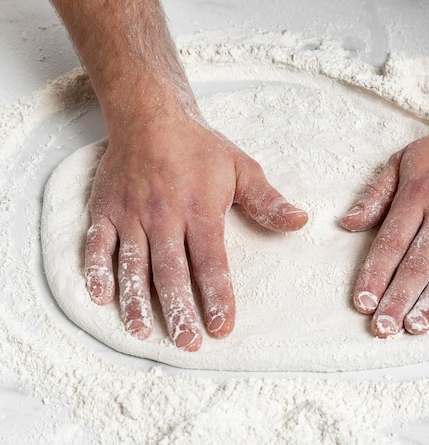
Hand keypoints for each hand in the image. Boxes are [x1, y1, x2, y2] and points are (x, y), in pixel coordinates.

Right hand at [83, 114, 307, 350]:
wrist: (150, 116)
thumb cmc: (200, 147)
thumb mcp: (242, 168)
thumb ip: (268, 201)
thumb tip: (300, 222)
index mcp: (199, 211)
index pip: (210, 263)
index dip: (217, 297)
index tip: (222, 328)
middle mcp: (164, 218)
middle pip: (171, 273)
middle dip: (179, 312)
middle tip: (187, 344)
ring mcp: (131, 215)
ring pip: (133, 265)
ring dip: (136, 301)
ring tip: (144, 332)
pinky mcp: (105, 210)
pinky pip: (97, 245)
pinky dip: (97, 270)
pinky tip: (101, 297)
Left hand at [341, 120, 428, 336]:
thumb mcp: (405, 160)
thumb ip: (376, 194)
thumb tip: (348, 223)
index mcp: (417, 195)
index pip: (390, 243)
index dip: (375, 276)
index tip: (363, 303)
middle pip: (418, 263)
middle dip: (398, 299)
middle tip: (384, 329)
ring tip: (415, 327)